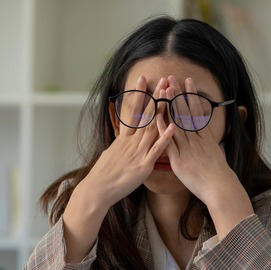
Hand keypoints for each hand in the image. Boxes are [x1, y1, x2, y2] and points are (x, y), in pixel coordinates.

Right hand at [78, 75, 174, 209]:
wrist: (98, 190)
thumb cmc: (103, 175)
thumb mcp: (111, 153)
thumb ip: (120, 144)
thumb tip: (122, 138)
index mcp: (124, 138)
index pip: (132, 111)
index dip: (138, 94)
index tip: (143, 79)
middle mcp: (131, 142)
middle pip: (145, 115)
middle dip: (155, 96)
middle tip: (162, 80)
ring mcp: (138, 152)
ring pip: (152, 128)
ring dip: (162, 111)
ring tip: (170, 95)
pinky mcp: (143, 165)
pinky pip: (156, 150)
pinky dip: (165, 138)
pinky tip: (172, 126)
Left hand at [164, 76, 252, 234]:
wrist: (220, 188)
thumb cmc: (219, 175)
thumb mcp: (217, 155)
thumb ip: (211, 145)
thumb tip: (211, 140)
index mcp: (205, 137)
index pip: (197, 111)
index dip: (191, 96)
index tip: (187, 82)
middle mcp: (196, 139)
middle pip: (186, 112)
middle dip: (178, 94)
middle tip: (172, 78)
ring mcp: (187, 148)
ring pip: (177, 122)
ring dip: (170, 105)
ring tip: (164, 89)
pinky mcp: (179, 160)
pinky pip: (169, 142)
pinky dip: (163, 129)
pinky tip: (156, 117)